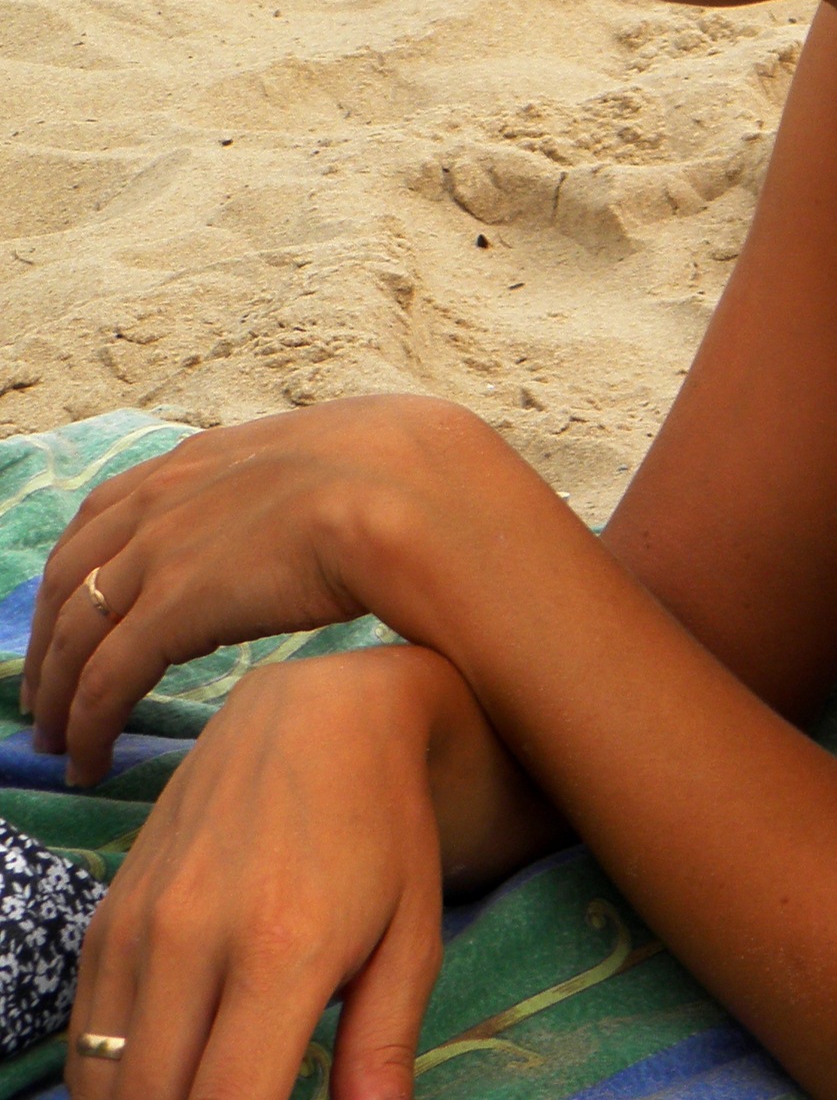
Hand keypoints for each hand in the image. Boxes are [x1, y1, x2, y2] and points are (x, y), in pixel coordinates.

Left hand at [23, 394, 505, 784]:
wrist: (407, 491)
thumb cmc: (404, 478)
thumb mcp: (336, 458)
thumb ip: (309, 482)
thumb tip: (341, 502)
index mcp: (203, 458)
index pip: (109, 510)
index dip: (82, 565)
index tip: (77, 605)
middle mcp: (165, 499)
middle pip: (71, 574)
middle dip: (50, 635)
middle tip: (45, 687)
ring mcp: (161, 553)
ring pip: (75, 634)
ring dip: (56, 692)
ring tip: (54, 739)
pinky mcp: (170, 612)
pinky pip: (103, 682)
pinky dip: (85, 726)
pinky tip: (87, 761)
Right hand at [65, 648, 444, 1099]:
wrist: (320, 715)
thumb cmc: (384, 828)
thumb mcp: (413, 934)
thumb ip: (383, 1045)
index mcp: (283, 949)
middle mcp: (195, 936)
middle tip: (247, 1094)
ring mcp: (141, 921)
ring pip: (106, 1083)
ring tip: (212, 1085)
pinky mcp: (110, 911)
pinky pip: (86, 1035)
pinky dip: (116, 1075)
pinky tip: (173, 1064)